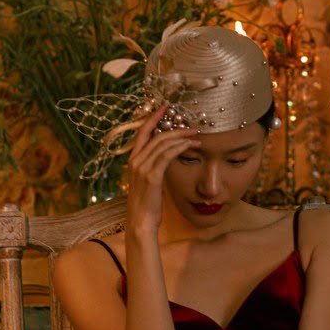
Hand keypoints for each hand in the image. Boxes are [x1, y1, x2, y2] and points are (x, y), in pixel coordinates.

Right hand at [125, 106, 200, 232]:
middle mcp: (135, 160)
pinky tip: (190, 145)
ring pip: (163, 143)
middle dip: (174, 127)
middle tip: (191, 125)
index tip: (165, 108)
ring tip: (196, 135)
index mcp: (133, 159)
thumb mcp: (148, 180)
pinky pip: (167, 155)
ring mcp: (142, 167)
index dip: (153, 118)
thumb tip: (165, 157)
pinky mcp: (152, 176)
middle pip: (155, 135)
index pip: (142, 132)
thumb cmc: (146, 203)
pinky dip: (179, 148)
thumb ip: (153, 166)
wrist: (140, 221)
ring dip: (181, 137)